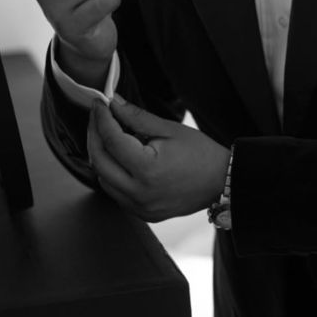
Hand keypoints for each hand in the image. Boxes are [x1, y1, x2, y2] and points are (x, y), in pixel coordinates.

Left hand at [88, 96, 231, 221]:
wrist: (222, 182)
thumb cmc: (201, 153)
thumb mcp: (169, 129)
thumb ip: (137, 117)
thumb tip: (113, 102)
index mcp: (147, 169)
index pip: (111, 140)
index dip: (102, 118)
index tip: (99, 103)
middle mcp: (139, 193)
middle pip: (100, 161)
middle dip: (94, 134)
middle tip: (98, 115)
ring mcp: (139, 207)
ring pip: (102, 179)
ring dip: (100, 154)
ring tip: (107, 133)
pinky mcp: (142, 213)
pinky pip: (115, 192)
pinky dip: (110, 172)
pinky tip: (119, 156)